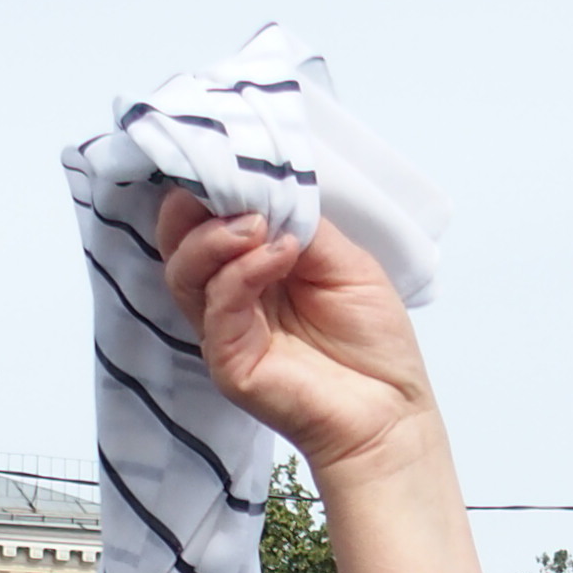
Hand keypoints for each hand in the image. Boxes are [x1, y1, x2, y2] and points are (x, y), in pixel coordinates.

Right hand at [157, 193, 434, 479]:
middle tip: (231, 189)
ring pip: (185, 272)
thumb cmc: (374, 343)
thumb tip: (266, 192)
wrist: (392, 412)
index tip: (232, 159)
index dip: (212, 189)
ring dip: (216, 237)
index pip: (210, 222)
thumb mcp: (344, 261)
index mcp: (256, 270)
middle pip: (181, 244)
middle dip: (198, 207)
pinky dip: (241, 273)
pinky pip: (218, 306)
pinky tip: (279, 256)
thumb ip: (302, 225)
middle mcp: (232, 298)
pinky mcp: (228, 362)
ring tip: (258, 227)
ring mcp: (225, 331)